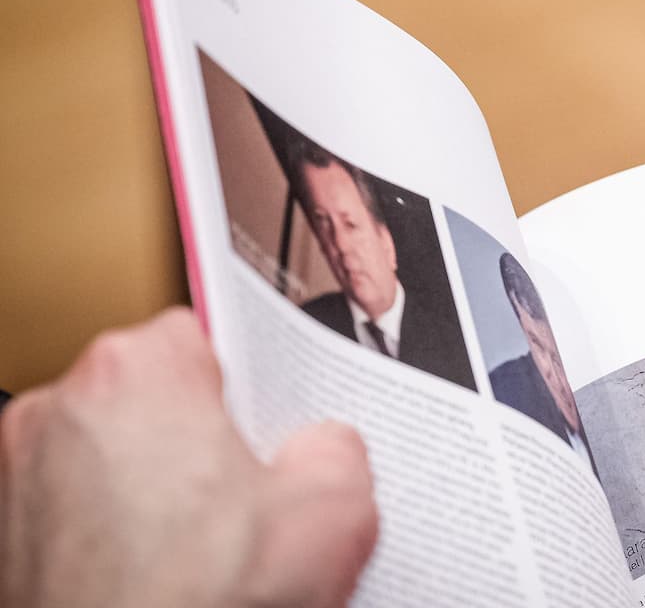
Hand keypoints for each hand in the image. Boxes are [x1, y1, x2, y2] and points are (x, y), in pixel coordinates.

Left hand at [0, 308, 378, 607]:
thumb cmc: (192, 606)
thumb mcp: (332, 512)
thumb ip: (339, 448)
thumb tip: (325, 448)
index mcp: (135, 372)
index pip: (207, 336)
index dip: (252, 388)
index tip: (270, 424)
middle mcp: (60, 410)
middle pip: (157, 396)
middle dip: (205, 441)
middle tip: (252, 500)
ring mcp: (20, 475)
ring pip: (116, 456)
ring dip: (158, 491)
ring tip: (209, 551)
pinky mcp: (8, 536)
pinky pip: (81, 509)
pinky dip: (118, 535)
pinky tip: (166, 576)